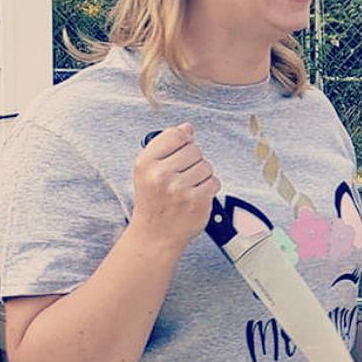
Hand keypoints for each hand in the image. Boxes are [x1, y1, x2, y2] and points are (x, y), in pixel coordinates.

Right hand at [130, 123, 218, 249]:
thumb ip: (166, 146)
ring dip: (203, 175)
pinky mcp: (197, 201)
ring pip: (207, 165)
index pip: (176, 134)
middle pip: (195, 149)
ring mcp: (179, 188)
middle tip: (182, 176)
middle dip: (193, 160)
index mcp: (146, 163)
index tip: (181, 151)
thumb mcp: (147, 170)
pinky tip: (197, 196)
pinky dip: (209, 188)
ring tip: (188, 187)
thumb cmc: (153, 200)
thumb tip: (187, 127)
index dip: (184, 141)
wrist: (155, 234)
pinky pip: (215, 182)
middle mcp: (161, 174)